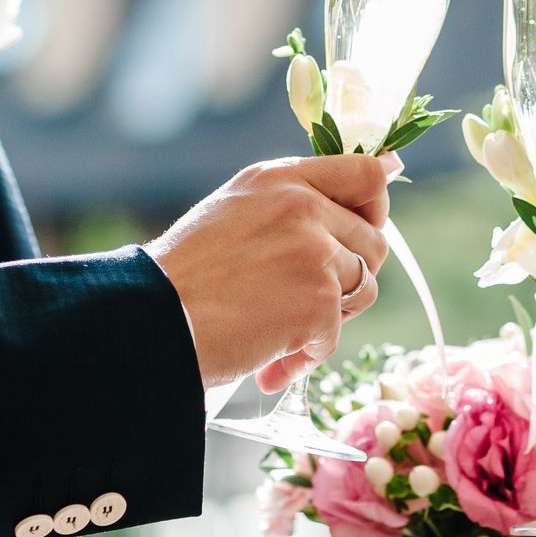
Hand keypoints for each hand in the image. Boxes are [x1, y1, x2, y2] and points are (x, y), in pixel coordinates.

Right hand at [149, 153, 393, 392]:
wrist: (150, 319)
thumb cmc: (186, 275)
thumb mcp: (237, 210)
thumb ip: (296, 198)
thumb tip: (385, 171)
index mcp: (280, 179)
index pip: (365, 173)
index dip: (376, 207)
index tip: (368, 228)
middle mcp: (302, 205)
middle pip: (374, 242)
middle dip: (350, 277)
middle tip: (308, 301)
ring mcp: (313, 252)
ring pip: (365, 288)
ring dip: (331, 319)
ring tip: (283, 334)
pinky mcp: (318, 300)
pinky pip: (336, 334)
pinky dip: (305, 356)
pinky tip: (270, 365)